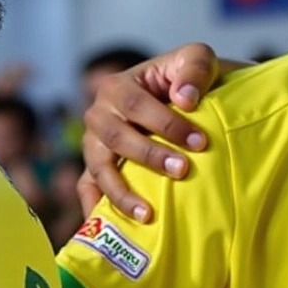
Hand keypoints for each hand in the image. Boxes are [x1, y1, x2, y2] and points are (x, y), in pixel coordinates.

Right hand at [78, 43, 220, 221]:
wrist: (183, 97)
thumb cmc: (187, 79)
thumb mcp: (196, 58)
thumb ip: (194, 69)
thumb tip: (185, 100)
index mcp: (118, 86)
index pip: (138, 107)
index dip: (168, 125)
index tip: (201, 143)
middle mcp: (99, 114)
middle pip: (116, 138)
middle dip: (150, 156)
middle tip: (183, 171)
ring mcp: (94, 144)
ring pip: (99, 168)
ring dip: (122, 192)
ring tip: (148, 214)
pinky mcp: (95, 167)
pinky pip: (87, 189)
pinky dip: (94, 208)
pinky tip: (116, 228)